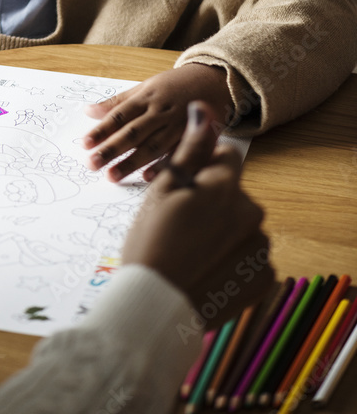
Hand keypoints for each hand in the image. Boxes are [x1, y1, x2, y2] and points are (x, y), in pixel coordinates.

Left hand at [82, 64, 232, 181]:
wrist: (213, 80)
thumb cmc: (174, 86)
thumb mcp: (145, 87)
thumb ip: (118, 102)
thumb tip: (88, 111)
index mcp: (146, 98)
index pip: (119, 115)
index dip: (101, 130)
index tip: (84, 144)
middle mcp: (160, 112)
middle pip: (133, 133)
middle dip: (111, 149)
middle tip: (92, 164)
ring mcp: (177, 125)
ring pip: (152, 146)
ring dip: (132, 162)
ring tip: (112, 176)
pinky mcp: (194, 137)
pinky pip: (177, 153)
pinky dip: (163, 166)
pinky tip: (148, 178)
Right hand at [122, 102, 272, 326]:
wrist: (155, 306)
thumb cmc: (151, 243)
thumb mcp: (164, 189)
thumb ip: (191, 147)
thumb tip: (204, 108)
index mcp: (227, 187)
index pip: (225, 158)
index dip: (200, 170)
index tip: (181, 191)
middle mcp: (252, 213)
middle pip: (233, 193)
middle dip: (212, 202)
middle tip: (179, 225)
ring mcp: (260, 248)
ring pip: (240, 225)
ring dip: (222, 231)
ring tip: (189, 251)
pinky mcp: (262, 278)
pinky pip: (248, 258)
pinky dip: (232, 262)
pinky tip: (206, 270)